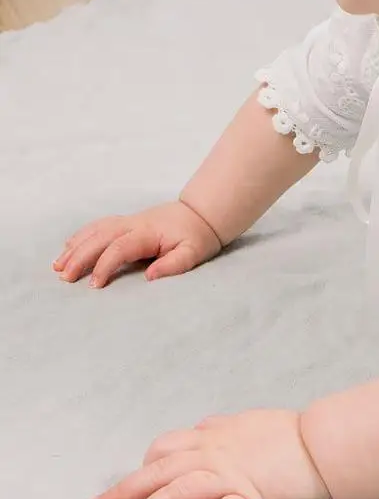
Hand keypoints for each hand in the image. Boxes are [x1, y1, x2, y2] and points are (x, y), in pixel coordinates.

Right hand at [52, 200, 222, 287]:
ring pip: (96, 230)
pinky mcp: (127, 222)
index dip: (105, 265)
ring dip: (76, 247)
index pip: (120, 247)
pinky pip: (99, 226)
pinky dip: (82, 235)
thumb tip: (150, 276)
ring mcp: (129, 221)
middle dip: (80, 256)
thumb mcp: (194, 253)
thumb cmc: (197, 236)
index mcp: (149, 233)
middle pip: (100, 237)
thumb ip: (174, 264)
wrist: (201, 214)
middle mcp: (134, 224)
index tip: (95, 284)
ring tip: (58, 266)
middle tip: (64, 277)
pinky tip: (69, 247)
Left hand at [90, 409, 333, 498]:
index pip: (167, 447)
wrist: (325, 442)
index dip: (143, 467)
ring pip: (178, 491)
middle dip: (125, 492)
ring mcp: (232, 476)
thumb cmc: (293, 434)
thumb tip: (205, 427)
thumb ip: (225, 427)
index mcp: (217, 435)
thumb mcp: (251, 422)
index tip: (131, 483)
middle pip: (160, 470)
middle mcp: (216, 453)